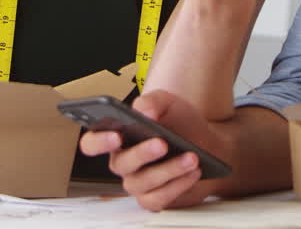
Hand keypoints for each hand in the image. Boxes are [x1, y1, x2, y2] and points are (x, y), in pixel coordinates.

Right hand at [78, 90, 224, 209]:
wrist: (207, 142)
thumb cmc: (180, 123)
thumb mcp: (169, 103)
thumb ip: (153, 101)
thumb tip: (144, 111)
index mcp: (118, 137)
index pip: (93, 142)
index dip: (99, 141)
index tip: (115, 135)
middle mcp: (124, 162)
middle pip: (120, 164)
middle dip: (142, 153)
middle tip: (162, 143)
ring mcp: (138, 182)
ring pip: (142, 183)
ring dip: (169, 170)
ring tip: (191, 157)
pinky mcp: (154, 198)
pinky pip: (159, 199)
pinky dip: (177, 185)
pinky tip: (192, 172)